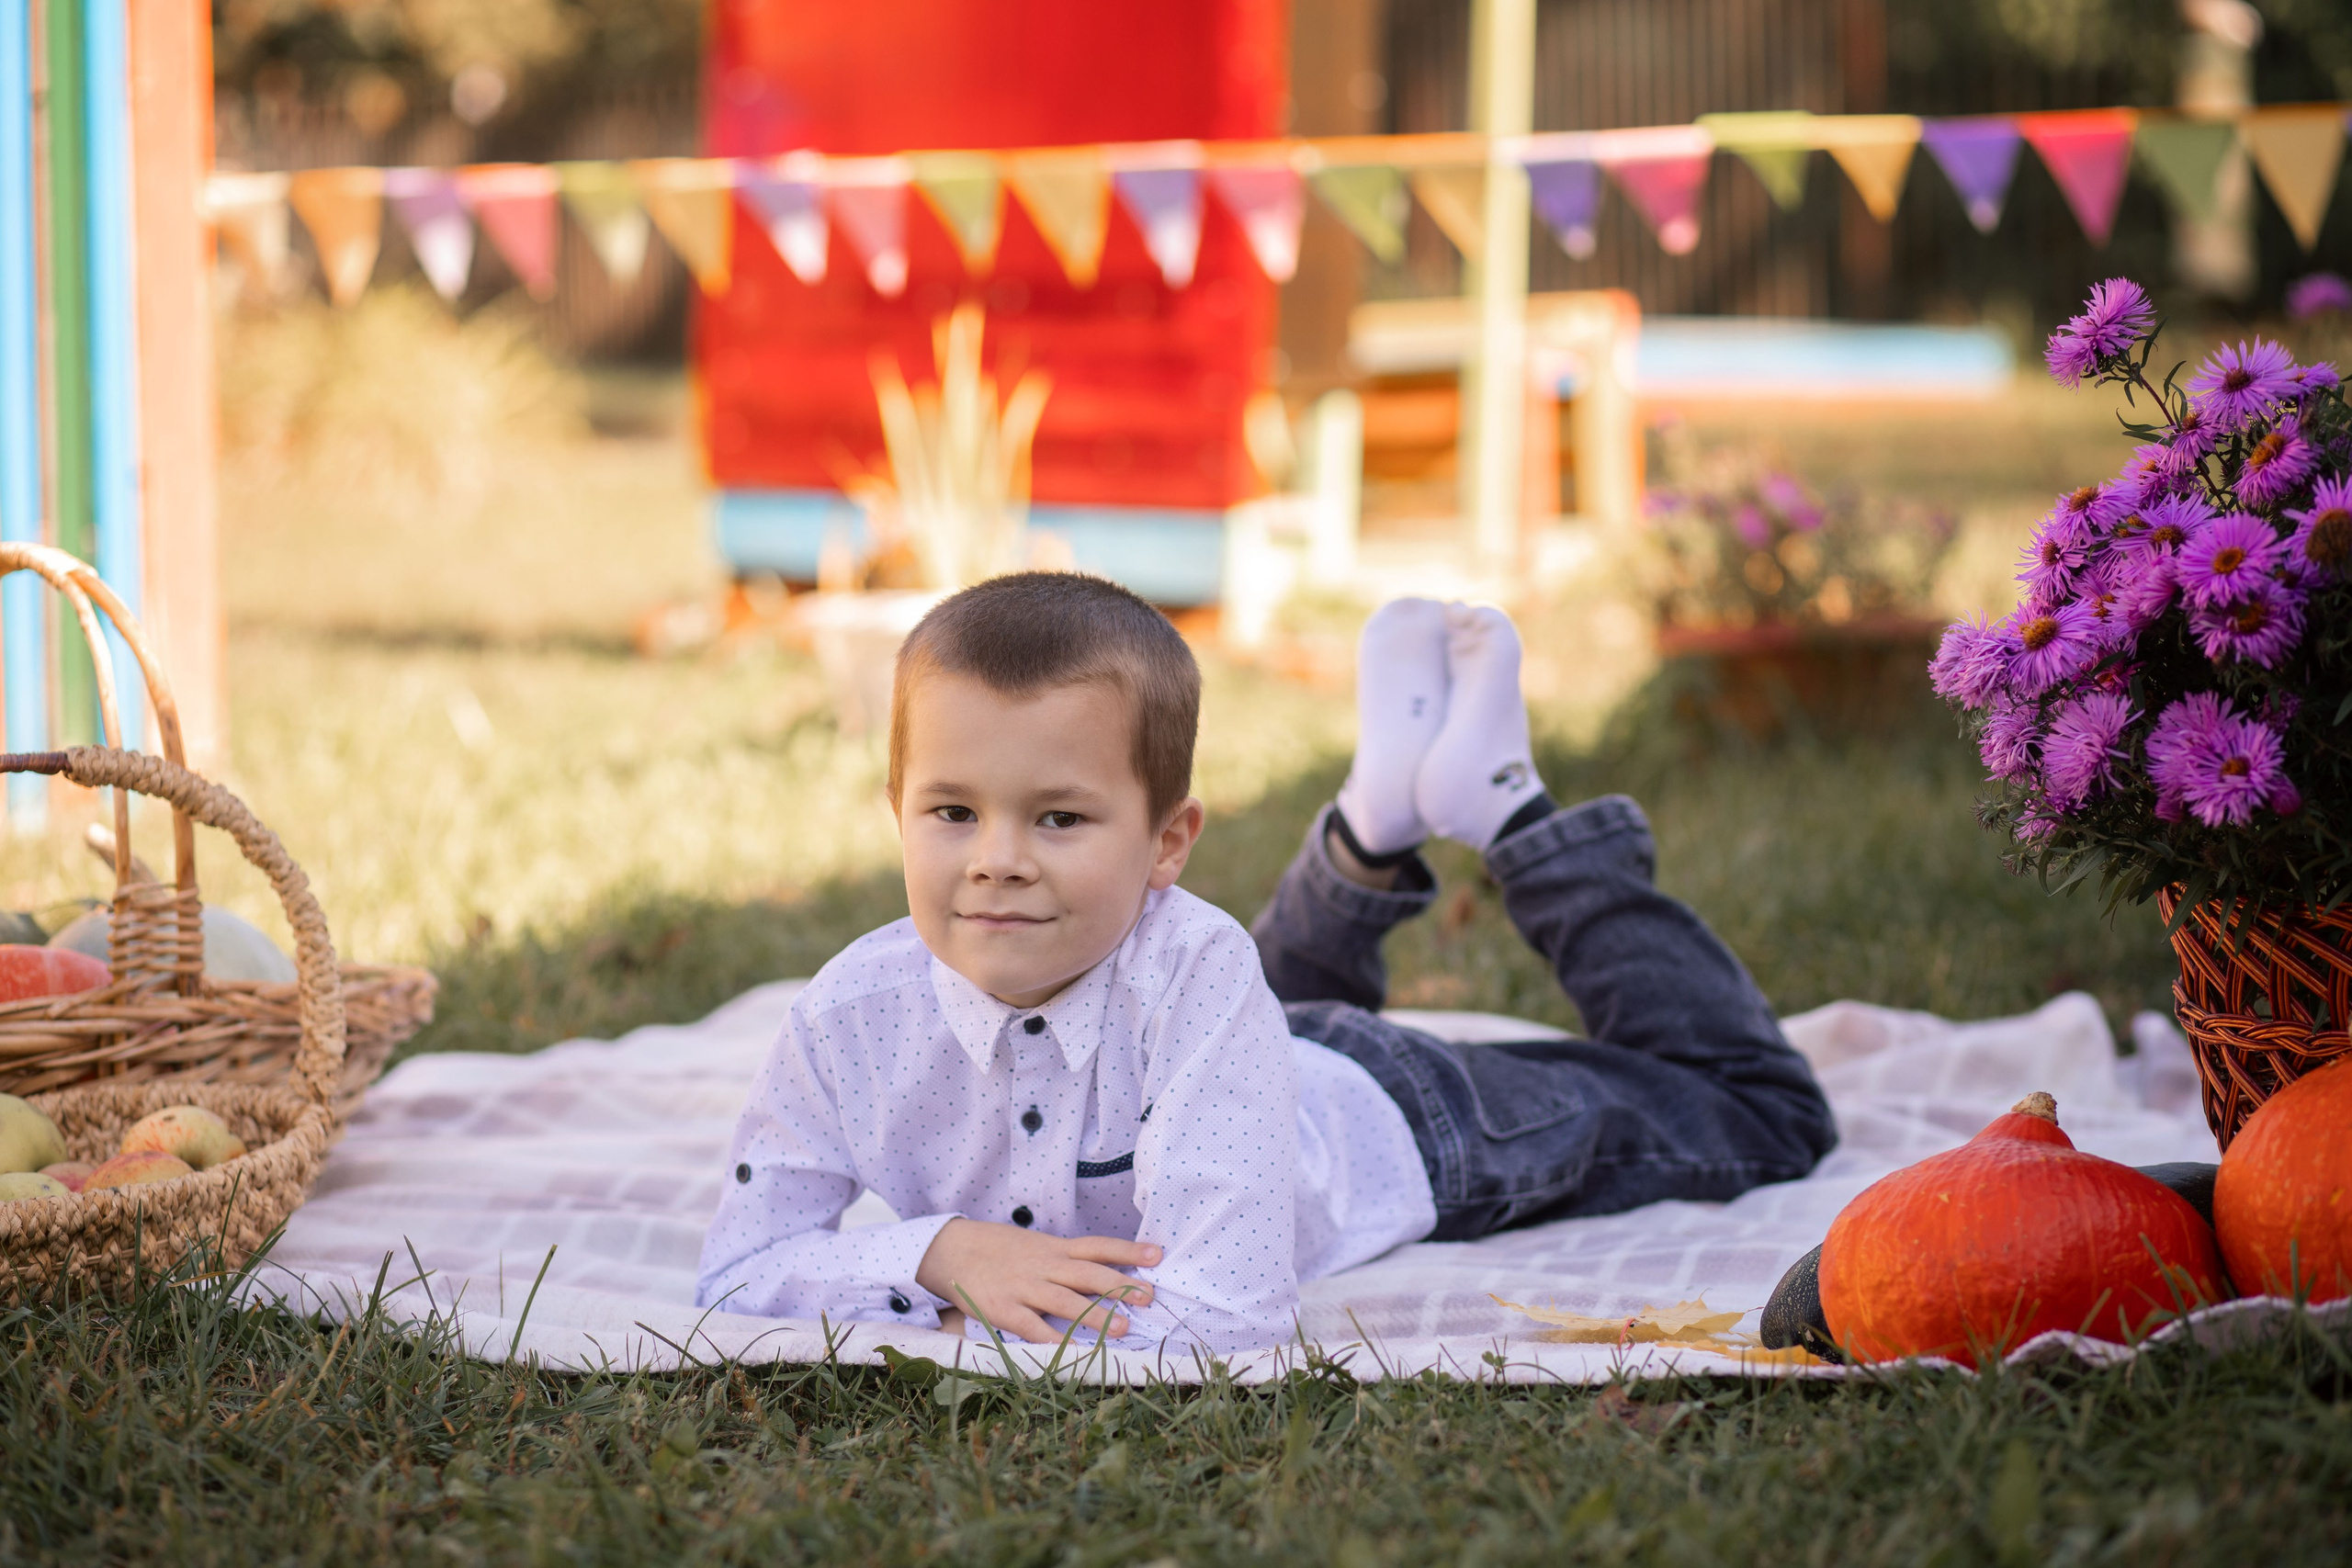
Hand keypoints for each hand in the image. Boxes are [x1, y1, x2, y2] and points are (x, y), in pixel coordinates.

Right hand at [915, 1218, 1160, 1342]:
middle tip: (1149, 1296)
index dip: (1128, 1250)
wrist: (951, 1250)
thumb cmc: (1000, 1250)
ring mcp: (1024, 1288)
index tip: (1157, 1254)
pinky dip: (1050, 1339)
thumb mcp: (1036, 1246)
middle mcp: (1044, 1266)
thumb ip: (1066, 1259)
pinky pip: (1031, 1327)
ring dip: (1094, 1315)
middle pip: (1087, 1273)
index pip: (1097, 1246)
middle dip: (1119, 1285)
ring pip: (1065, 1302)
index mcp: (1054, 1248)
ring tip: (1122, 1328)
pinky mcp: (1004, 1310)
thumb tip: (1105, 1272)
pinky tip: (1070, 1352)